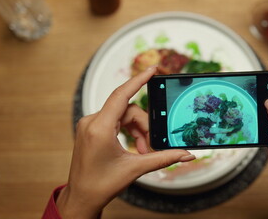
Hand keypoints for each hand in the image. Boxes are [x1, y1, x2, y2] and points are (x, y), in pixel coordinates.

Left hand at [56, 66, 194, 218]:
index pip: (122, 95)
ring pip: (122, 115)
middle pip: (127, 110)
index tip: (152, 69)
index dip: (138, 80)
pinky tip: (134, 147)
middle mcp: (91, 122)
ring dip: (137, 130)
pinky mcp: (90, 130)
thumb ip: (163, 158)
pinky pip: (114, 121)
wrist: (81, 197)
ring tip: (143, 150)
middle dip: (144, 125)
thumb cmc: (101, 185)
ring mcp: (89, 125)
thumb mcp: (136, 169)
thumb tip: (186, 155)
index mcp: (100, 128)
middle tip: (152, 145)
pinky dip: (127, 131)